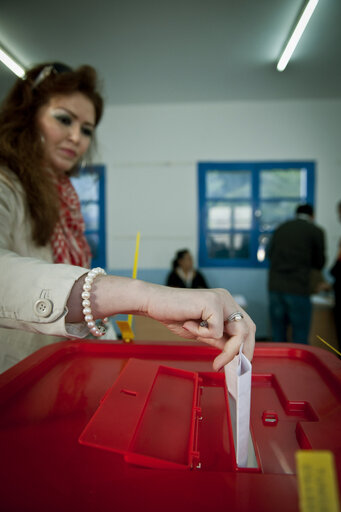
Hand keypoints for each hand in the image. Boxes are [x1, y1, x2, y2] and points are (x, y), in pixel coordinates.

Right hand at [67, 277, 255, 371]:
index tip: (240, 364)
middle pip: (248, 328)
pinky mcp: (212, 302)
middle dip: (242, 352)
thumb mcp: (202, 331)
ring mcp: (220, 299)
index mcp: (226, 304)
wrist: (154, 304)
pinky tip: (188, 325)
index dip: (248, 346)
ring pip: (237, 332)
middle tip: (231, 367)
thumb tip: (234, 353)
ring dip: (227, 351)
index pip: (247, 326)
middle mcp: (226, 299)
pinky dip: (202, 334)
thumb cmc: (174, 315)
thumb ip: (218, 339)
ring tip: (215, 361)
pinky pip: (216, 330)